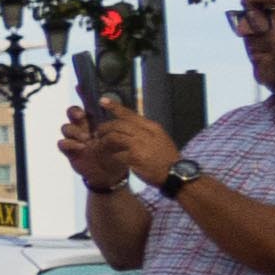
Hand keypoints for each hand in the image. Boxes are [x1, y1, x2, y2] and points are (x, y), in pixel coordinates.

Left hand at [61, 100, 176, 193]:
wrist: (176, 174)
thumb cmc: (167, 158)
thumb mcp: (160, 138)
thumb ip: (145, 131)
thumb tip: (128, 125)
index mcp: (152, 127)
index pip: (130, 114)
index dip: (115, 107)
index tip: (103, 100)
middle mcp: (146, 133)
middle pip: (118, 125)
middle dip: (105, 128)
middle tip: (98, 132)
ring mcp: (140, 145)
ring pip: (114, 137)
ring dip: (104, 142)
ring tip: (100, 145)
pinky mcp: (134, 157)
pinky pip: (115, 154)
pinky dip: (110, 157)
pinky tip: (109, 159)